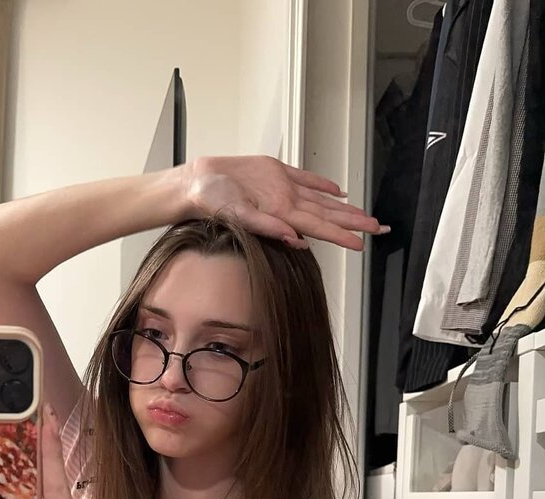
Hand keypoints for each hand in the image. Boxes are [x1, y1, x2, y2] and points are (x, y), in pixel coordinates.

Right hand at [184, 155, 387, 251]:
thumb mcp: (238, 216)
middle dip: (354, 223)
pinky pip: (307, 181)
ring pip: (323, 200)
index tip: (361, 243)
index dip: (341, 236)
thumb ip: (266, 226)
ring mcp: (285, 189)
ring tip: (365, 217)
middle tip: (379, 229)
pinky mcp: (278, 173)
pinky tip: (339, 192)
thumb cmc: (213, 202)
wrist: (199, 183)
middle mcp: (288, 204)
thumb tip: (294, 239)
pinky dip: (324, 186)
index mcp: (282, 215)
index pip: (319, 228)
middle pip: (328, 215)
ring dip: (344, 209)